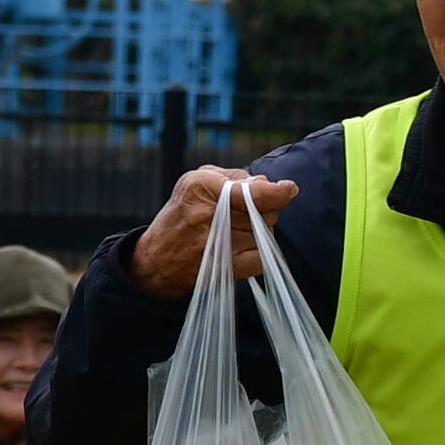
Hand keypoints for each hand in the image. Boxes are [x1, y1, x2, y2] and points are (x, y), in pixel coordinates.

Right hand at [129, 166, 299, 301]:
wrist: (155, 260)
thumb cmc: (181, 215)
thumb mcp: (196, 182)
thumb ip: (233, 177)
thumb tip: (269, 183)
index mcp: (200, 186)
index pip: (251, 191)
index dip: (276, 192)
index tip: (289, 189)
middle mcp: (207, 213)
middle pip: (265, 212)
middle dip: (264, 211)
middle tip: (242, 215)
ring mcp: (216, 243)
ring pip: (265, 234)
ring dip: (260, 232)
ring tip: (235, 232)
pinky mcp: (223, 267)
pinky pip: (262, 258)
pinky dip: (260, 252)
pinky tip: (244, 249)